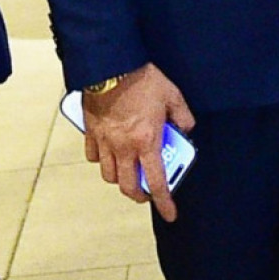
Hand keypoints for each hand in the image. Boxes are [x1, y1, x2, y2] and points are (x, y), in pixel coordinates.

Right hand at [81, 63, 195, 222]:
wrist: (111, 66)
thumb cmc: (142, 79)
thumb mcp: (172, 95)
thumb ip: (182, 116)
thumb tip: (187, 128)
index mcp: (147, 141)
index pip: (157, 182)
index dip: (164, 202)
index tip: (170, 214)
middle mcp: (124, 147)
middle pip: (128, 186)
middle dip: (139, 195)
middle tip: (148, 192)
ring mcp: (105, 142)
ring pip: (109, 175)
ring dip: (120, 179)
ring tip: (129, 172)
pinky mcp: (91, 132)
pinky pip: (94, 157)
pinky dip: (102, 160)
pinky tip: (110, 153)